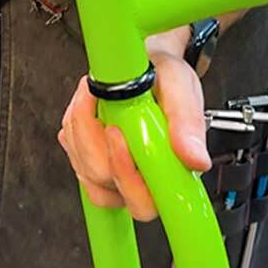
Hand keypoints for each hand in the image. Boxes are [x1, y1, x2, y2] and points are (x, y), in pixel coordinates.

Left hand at [56, 30, 209, 220]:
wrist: (150, 64)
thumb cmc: (166, 79)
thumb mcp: (181, 84)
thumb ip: (188, 121)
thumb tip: (194, 158)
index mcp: (170, 170)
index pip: (146, 203)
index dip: (126, 176)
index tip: (119, 135)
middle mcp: (141, 176)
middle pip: (106, 188)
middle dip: (96, 144)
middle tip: (101, 106)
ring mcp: (113, 169)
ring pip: (85, 171)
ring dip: (82, 129)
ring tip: (95, 95)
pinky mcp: (91, 156)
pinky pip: (73, 153)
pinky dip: (74, 126)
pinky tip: (88, 104)